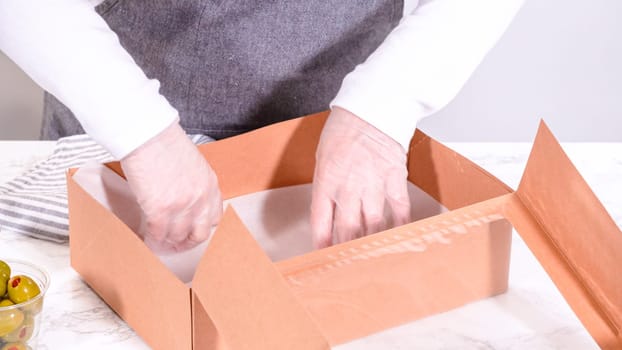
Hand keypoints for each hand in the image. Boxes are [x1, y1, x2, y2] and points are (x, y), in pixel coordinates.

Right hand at [121, 122, 222, 252]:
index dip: (201, 228)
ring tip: (157, 241)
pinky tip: (145, 237)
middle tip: (174, 244)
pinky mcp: (160, 209)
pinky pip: (158, 234)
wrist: (148, 134)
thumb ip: (194, 184)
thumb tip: (184, 199)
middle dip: (185, 243)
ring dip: (166, 242)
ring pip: (177, 237)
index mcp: (210, 185)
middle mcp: (201, 198)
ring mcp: (182, 206)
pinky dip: (151, 239)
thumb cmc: (164, 143)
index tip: (191, 232)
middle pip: (199, 234)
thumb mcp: (192, 164)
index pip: (214, 218)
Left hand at [310, 107, 410, 247]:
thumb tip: (329, 212)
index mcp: (327, 180)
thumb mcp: (322, 157)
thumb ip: (326, 186)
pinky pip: (400, 209)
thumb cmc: (343, 129)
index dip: (322, 244)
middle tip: (347, 265)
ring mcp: (374, 185)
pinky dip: (399, 226)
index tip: (322, 258)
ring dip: (370, 244)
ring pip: (373, 225)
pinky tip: (398, 239)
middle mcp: (349, 187)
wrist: (372, 107)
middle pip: (348, 229)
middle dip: (346, 251)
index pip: (321, 222)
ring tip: (369, 258)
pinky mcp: (395, 179)